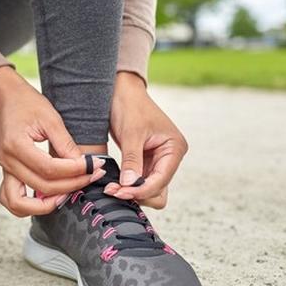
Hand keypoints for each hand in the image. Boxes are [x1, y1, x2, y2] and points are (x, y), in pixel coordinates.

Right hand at [0, 66, 104, 216]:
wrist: (7, 97)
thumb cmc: (28, 103)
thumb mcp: (51, 117)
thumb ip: (65, 144)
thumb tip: (83, 165)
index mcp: (16, 145)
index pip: (49, 169)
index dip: (75, 171)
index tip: (94, 165)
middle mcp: (7, 161)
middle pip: (41, 186)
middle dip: (71, 185)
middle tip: (91, 176)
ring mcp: (4, 169)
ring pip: (20, 203)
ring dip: (45, 205)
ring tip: (68, 195)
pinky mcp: (7, 172)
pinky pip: (11, 199)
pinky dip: (28, 206)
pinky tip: (49, 198)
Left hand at [105, 72, 188, 208]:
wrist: (121, 92)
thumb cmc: (129, 106)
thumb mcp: (131, 133)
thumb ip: (132, 160)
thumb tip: (129, 185)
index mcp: (175, 148)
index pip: (161, 180)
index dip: (140, 189)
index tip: (119, 192)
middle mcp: (170, 156)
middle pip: (158, 190)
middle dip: (138, 193)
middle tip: (113, 191)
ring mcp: (159, 160)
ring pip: (149, 188)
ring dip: (131, 191)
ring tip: (111, 187)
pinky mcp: (146, 161)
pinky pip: (140, 181)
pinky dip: (128, 184)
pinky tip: (113, 183)